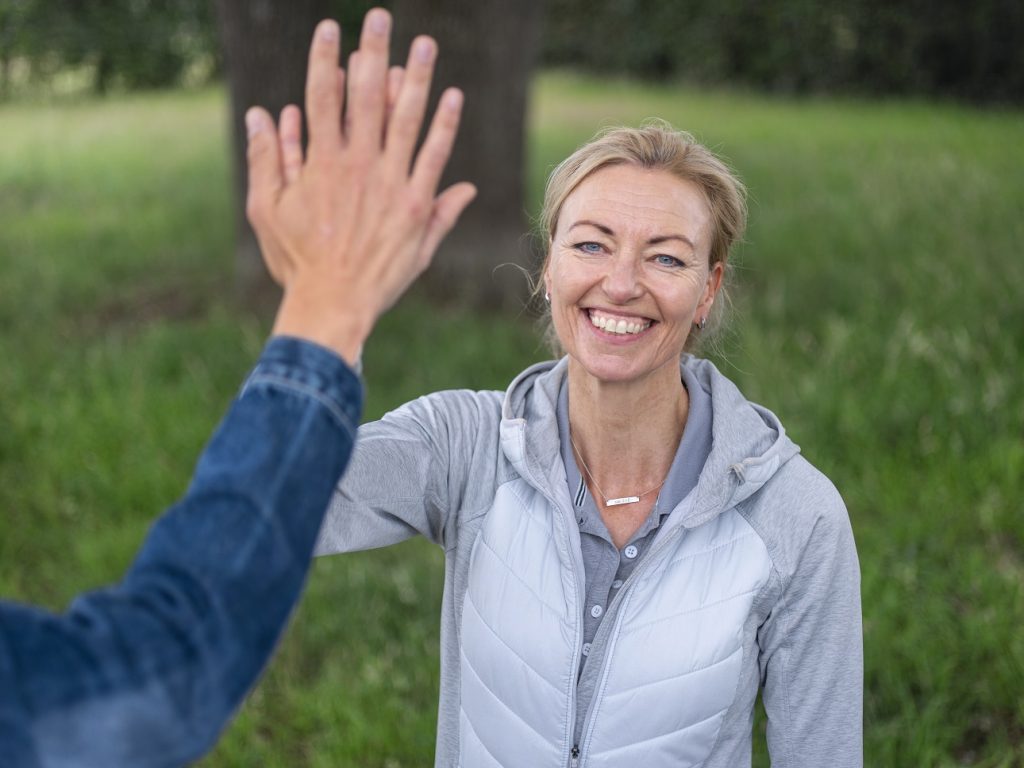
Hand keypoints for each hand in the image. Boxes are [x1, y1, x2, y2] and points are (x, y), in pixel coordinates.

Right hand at [244, 9, 476, 363]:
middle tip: (381, 20)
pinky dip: (443, 128)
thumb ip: (268, 160)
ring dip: (416, 78)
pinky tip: (452, 98)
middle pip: (368, 96)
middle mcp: (359, 165)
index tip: (331, 29)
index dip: (326, 59)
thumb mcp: (267, 211)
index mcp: (321, 162)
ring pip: (405, 119)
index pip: (324, 96)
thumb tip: (261, 114)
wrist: (334, 301)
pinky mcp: (417, 207)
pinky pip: (433, 158)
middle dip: (374, 53)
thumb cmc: (297, 260)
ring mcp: (391, 184)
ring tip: (424, 45)